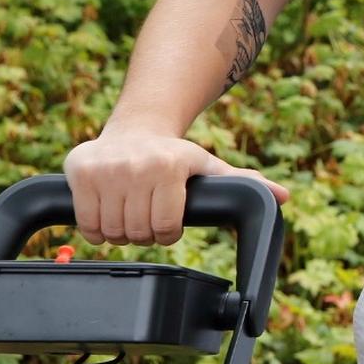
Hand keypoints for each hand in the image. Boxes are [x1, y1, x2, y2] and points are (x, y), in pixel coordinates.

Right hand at [64, 133, 288, 246]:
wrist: (137, 128)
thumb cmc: (176, 154)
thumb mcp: (209, 166)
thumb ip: (243, 182)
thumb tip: (284, 197)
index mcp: (170, 166)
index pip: (166, 228)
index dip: (169, 233)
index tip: (169, 224)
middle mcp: (136, 165)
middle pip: (138, 232)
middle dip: (145, 235)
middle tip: (148, 220)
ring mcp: (105, 168)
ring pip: (111, 231)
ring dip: (121, 234)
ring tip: (131, 215)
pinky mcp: (79, 171)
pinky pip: (85, 224)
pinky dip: (95, 229)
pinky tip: (108, 214)